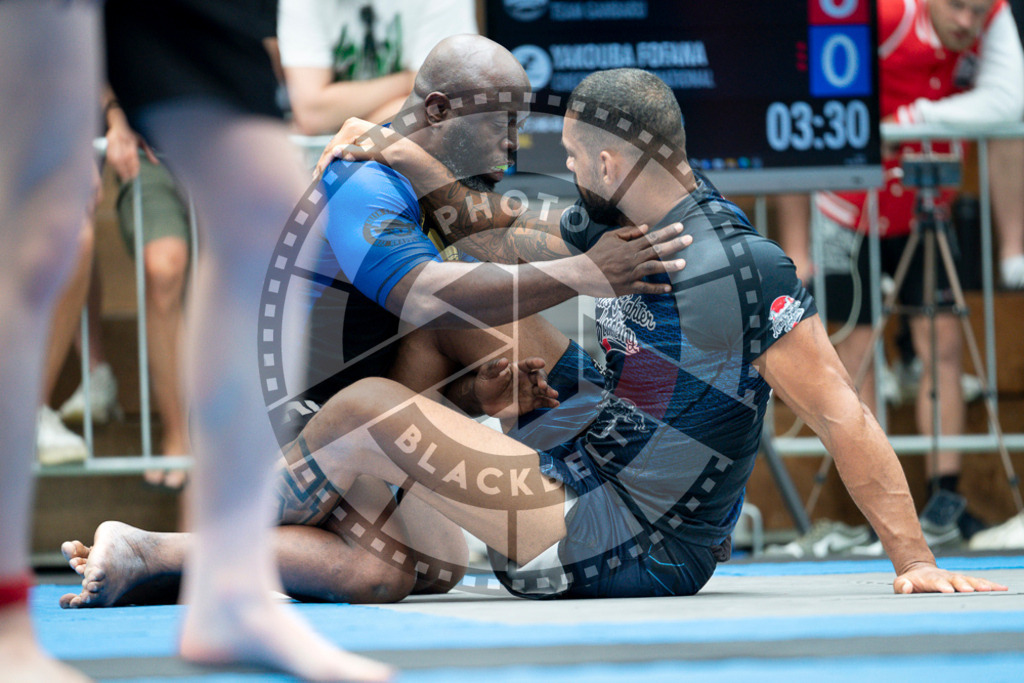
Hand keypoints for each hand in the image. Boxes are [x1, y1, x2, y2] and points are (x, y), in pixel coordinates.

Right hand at [105, 119, 157, 181]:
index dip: (133, 166)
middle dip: (126, 170)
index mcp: (131, 141)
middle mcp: (122, 142)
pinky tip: (116, 170)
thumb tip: (156, 163)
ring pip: (115, 158)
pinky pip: (109, 156)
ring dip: (119, 169)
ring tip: (123, 177)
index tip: (135, 175)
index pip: (132, 156)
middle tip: (128, 179)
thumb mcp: (142, 141)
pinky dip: (113, 164)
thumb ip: (149, 152)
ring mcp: (114, 143)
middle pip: (123, 158)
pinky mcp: (107, 144)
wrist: (118, 124)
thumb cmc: (131, 134)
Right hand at [313, 116, 386, 176]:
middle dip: (322, 162)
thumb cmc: (389, 153)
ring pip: (333, 146)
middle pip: (331, 146)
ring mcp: (351, 127)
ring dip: (325, 160)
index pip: (333, 147)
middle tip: (314, 178)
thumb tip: (336, 152)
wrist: (401, 148)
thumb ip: (354, 152)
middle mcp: (350, 124)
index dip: (324, 163)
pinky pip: (339, 145)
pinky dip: (333, 156)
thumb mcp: (373, 154)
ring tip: (317, 175)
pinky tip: (327, 166)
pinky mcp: (353, 132)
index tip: (318, 176)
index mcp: (352, 128)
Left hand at [475, 356, 558, 419]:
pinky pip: (542, 402)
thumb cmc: (485, 382)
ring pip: (543, 390)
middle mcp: (526, 379)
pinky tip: (555, 403)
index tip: (541, 363)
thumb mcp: (487, 373)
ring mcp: (529, 391)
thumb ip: (495, 367)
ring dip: (549, 391)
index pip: (529, 364)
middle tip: (542, 386)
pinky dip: (549, 403)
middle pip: (539, 376)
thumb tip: (503, 361)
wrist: (482, 401)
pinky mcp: (530, 404)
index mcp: (518, 369)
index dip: (535, 362)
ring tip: (554, 394)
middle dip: (543, 380)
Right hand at [581, 222, 690, 296]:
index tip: (681, 226)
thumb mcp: (610, 238)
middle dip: (674, 244)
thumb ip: (628, 232)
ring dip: (669, 266)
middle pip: (657, 250)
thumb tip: (646, 227)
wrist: (582, 273)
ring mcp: (630, 274)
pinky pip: (645, 288)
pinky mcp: (627, 287)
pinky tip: (669, 288)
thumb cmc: (596, 254)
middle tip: (690, 240)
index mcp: (628, 246)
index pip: (652, 237)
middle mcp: (632, 259)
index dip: (667, 231)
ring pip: (653, 268)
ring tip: (684, 264)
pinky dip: (657, 288)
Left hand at [893, 562, 1007, 593]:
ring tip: (990, 589)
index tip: (948, 590)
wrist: (919, 571)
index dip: (941, 585)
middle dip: (962, 584)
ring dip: (979, 585)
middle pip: (955, 579)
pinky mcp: (965, 581)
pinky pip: (978, 583)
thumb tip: (906, 586)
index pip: (935, 581)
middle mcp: (945, 577)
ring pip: (969, 580)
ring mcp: (956, 578)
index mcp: (929, 579)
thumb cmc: (910, 582)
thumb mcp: (901, 583)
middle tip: (969, 590)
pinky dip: (990, 585)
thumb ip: (902, 586)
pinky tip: (1002, 588)